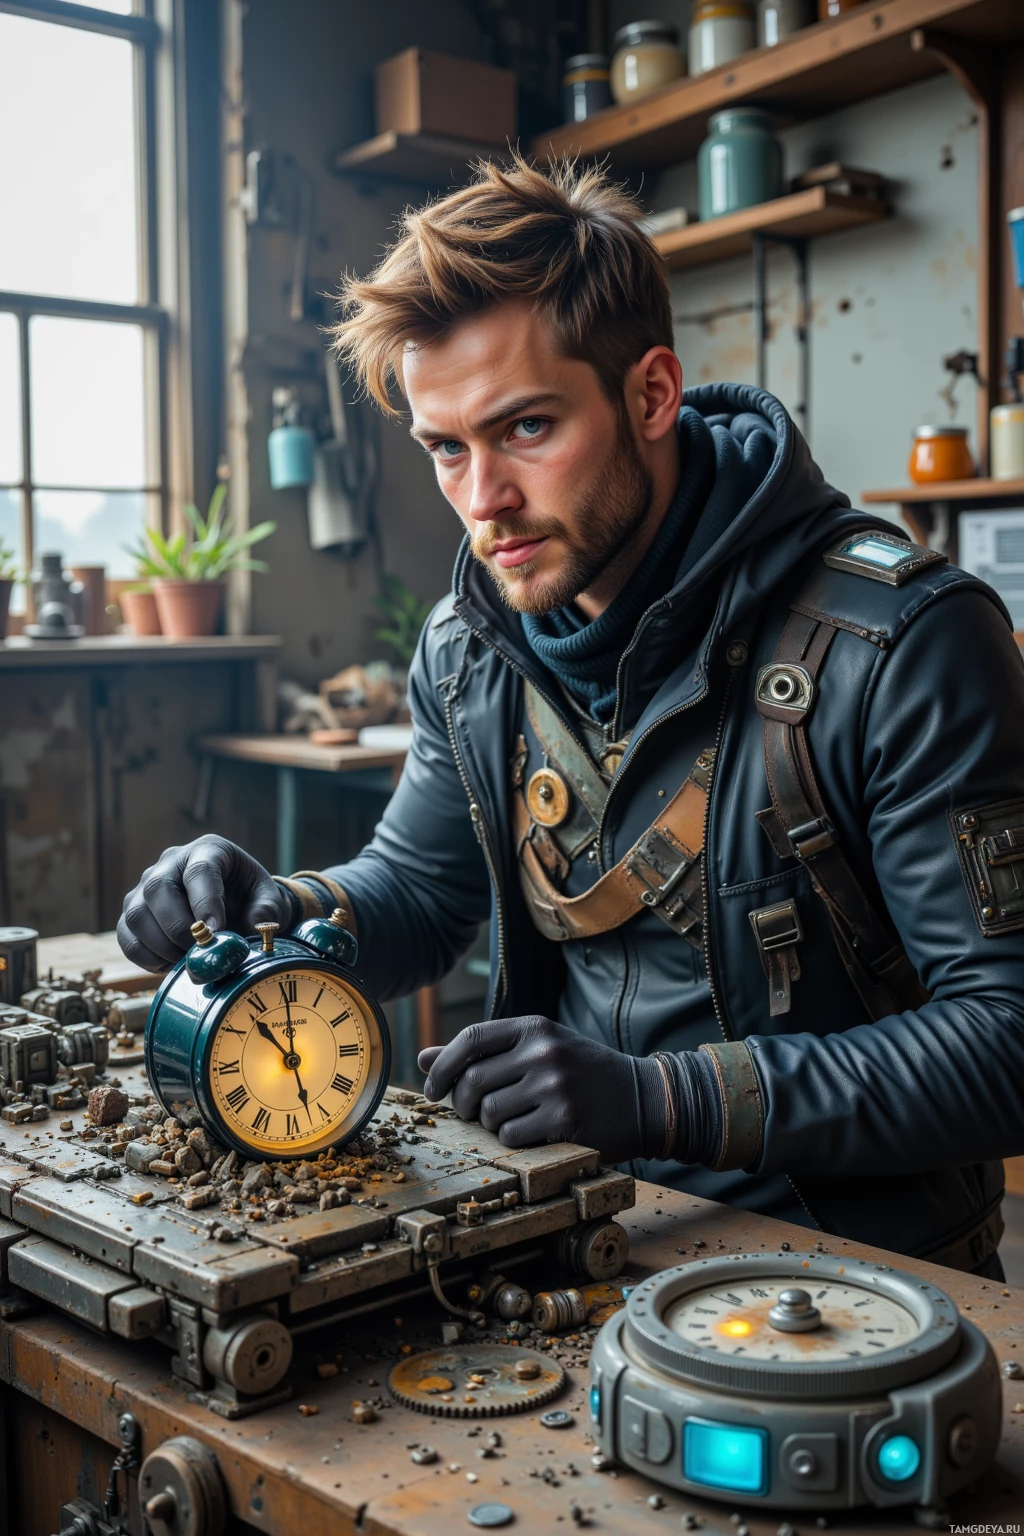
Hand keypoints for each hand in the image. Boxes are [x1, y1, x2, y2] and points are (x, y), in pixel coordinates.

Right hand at [117, 835, 291, 971]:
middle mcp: (170, 863)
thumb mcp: (268, 899)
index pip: (200, 870)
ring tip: (189, 960)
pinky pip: (127, 937)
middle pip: (158, 889)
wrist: (233, 905)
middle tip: (199, 952)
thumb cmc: (249, 898)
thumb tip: (257, 927)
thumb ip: (266, 911)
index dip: (205, 902)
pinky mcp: (133, 913)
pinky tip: (172, 964)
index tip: (215, 932)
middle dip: (179, 927)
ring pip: (137, 914)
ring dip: (162, 946)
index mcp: (208, 850)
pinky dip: (147, 957)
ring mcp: (146, 887)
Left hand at [418, 1015, 666, 1163]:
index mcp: (534, 1027)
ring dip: (489, 1125)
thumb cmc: (582, 1073)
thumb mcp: (538, 1050)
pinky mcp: (565, 1121)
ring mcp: (555, 1086)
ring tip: (511, 1122)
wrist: (643, 1098)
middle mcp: (543, 1051)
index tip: (432, 1089)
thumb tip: (423, 1059)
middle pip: (472, 1081)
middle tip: (471, 1114)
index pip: (470, 1039)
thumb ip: (484, 1053)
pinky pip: (511, 1136)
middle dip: (462, 1104)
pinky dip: (512, 1141)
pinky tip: (532, 1134)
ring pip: (489, 1113)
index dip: (442, 1067)